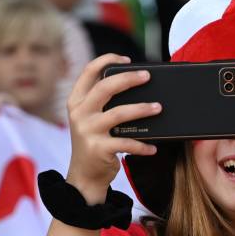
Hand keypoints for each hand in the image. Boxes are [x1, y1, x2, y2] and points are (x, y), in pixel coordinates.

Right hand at [65, 53, 158, 203]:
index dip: (107, 60)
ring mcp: (88, 131)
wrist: (84, 175)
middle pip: (105, 87)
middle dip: (129, 79)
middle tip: (147, 76)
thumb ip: (102, 102)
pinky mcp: (99, 149)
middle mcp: (79, 113)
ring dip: (142, 109)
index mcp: (76, 101)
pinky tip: (153, 147)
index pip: (88, 71)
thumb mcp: (90, 119)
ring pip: (119, 113)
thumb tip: (135, 85)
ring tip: (158, 108)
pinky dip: (143, 145)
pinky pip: (126, 143)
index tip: (127, 60)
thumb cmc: (94, 141)